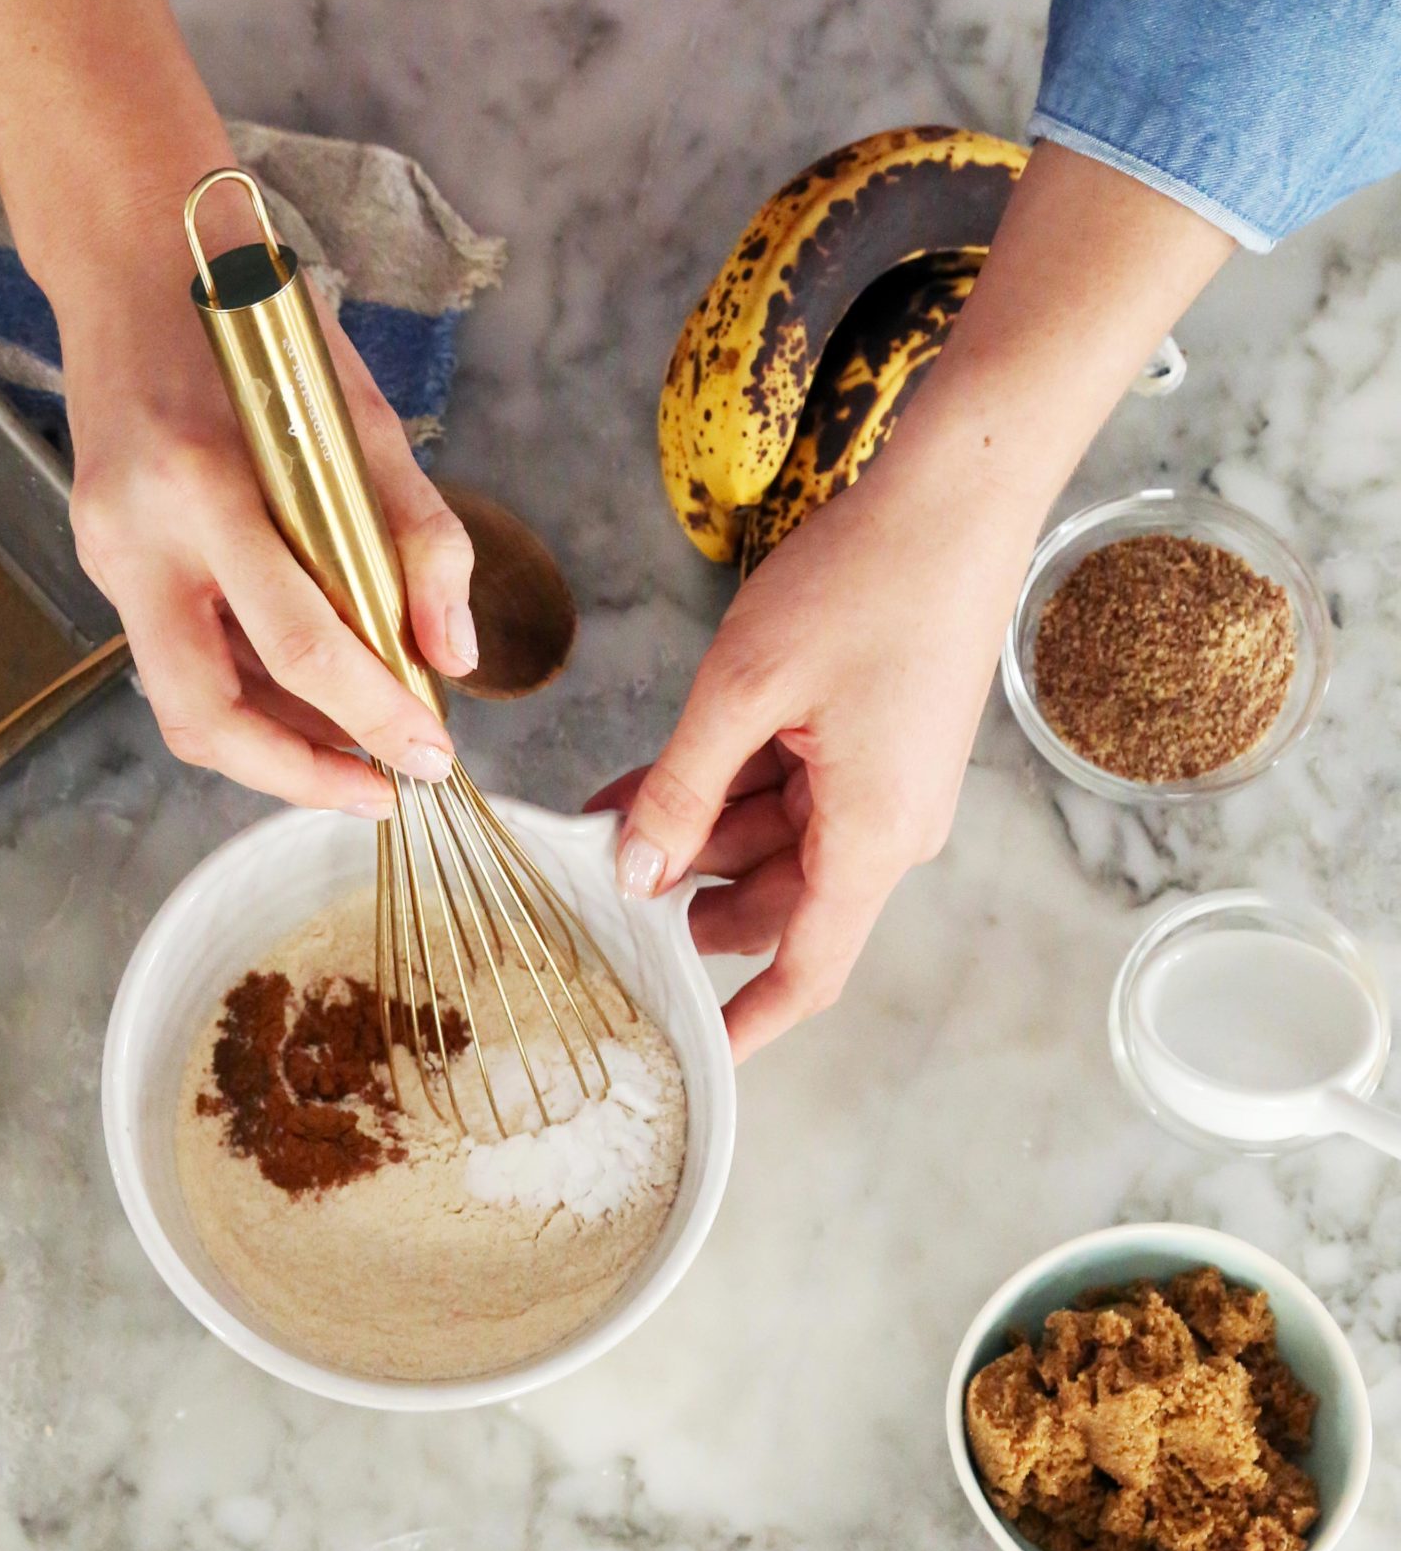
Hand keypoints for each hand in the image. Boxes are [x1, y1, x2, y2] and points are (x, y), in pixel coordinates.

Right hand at [63, 262, 477, 814]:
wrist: (131, 260)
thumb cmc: (257, 323)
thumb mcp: (361, 412)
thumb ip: (418, 536)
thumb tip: (452, 655)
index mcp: (207, 484)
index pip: (299, 646)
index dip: (372, 716)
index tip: (429, 754)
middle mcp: (139, 534)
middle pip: (205, 716)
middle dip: (297, 775)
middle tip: (378, 790)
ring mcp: (106, 554)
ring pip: (181, 703)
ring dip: (271, 743)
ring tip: (353, 749)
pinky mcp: (102, 561)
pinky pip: (175, 658)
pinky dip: (247, 690)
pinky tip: (306, 692)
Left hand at [593, 448, 1035, 1056]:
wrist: (957, 496)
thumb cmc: (867, 583)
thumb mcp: (744, 690)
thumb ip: (681, 790)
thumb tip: (634, 873)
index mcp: (872, 837)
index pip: (805, 970)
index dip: (745, 1024)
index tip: (688, 1054)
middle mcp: (889, 828)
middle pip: (774, 905)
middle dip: (686, 897)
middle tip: (592, 887)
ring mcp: (884, 786)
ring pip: (772, 845)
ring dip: (693, 834)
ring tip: (604, 816)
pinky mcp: (873, 746)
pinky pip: (789, 793)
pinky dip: (724, 788)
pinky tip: (650, 778)